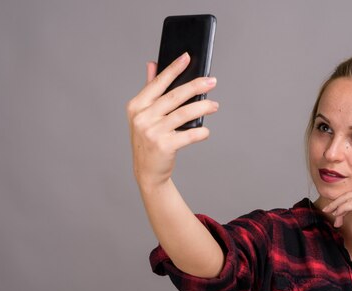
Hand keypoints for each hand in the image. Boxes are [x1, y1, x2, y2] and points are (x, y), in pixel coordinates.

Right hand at [126, 53, 218, 190]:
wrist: (147, 171)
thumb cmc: (148, 140)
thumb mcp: (143, 115)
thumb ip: (149, 89)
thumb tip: (152, 64)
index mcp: (136, 106)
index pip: (158, 83)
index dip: (173, 69)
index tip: (187, 57)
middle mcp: (142, 117)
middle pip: (174, 96)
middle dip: (195, 86)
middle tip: (212, 81)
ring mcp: (152, 132)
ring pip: (184, 114)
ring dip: (202, 108)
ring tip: (214, 106)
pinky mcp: (164, 146)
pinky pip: (188, 135)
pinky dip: (200, 132)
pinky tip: (205, 130)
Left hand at [321, 189, 351, 244]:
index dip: (343, 201)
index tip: (335, 209)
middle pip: (349, 194)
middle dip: (336, 202)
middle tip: (327, 210)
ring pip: (348, 199)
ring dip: (337, 208)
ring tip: (333, 217)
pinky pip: (350, 205)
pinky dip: (342, 210)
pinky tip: (338, 216)